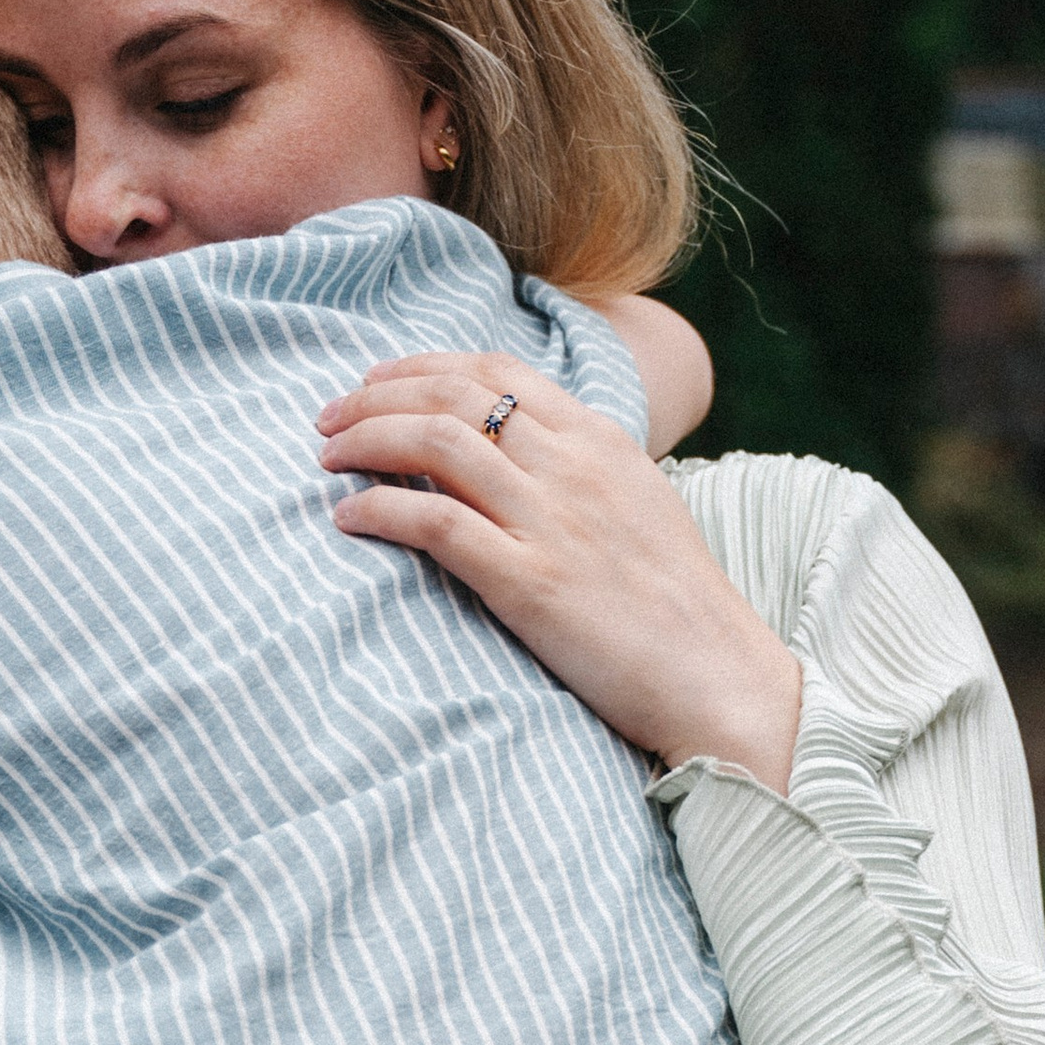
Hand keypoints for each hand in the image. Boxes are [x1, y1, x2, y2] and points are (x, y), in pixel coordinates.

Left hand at [315, 354, 803, 788]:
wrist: (719, 677)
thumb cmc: (677, 608)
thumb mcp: (639, 508)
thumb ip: (582, 474)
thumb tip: (519, 459)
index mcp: (601, 441)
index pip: (496, 371)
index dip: (422, 367)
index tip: (375, 382)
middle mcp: (574, 467)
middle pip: (453, 394)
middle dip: (375, 395)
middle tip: (328, 418)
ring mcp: (552, 521)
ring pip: (435, 442)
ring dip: (364, 440)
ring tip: (326, 457)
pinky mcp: (530, 582)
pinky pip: (434, 521)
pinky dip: (379, 507)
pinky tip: (347, 516)